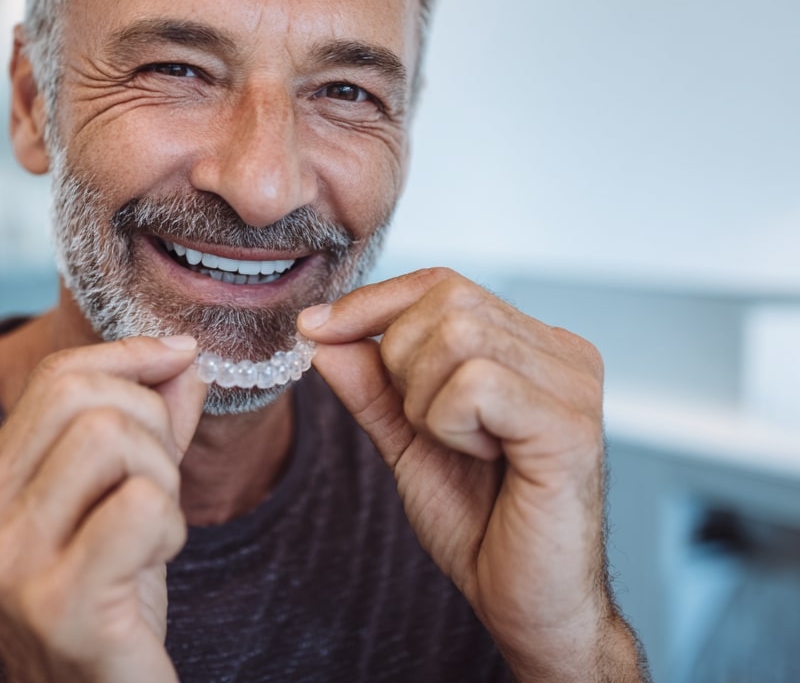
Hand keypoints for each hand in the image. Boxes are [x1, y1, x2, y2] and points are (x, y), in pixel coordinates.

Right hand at [0, 336, 207, 682]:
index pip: (56, 378)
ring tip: (152, 529)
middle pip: (85, 399)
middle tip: (157, 487)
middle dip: (151, 427)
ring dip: (161, 479)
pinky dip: (168, 525)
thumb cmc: (110, 603)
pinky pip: (140, 505)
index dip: (129, 356)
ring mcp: (9, 562)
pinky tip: (152, 563)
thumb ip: (146, 426)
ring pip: (111, 438)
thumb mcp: (119, 500)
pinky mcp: (56, 603)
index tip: (180, 355)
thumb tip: (179, 354)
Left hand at [299, 268, 642, 681]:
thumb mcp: (407, 440)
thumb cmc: (482, 523)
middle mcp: (563, 353)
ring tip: (460, 447)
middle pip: (446, 300)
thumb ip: (370, 384)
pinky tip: (482, 460)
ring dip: (427, 400)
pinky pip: (475, 383)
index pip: (442, 283)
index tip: (315, 328)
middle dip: (402, 362)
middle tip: (427, 426)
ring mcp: (574, 385)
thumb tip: (322, 332)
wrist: (527, 606)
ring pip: (457, 336)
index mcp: (532, 346)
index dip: (372, 301)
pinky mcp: (569, 426)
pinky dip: (450, 423)